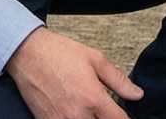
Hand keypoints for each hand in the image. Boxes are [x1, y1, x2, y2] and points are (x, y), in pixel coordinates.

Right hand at [6, 27, 142, 117]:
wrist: (29, 54)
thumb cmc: (60, 53)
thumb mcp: (95, 59)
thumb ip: (118, 80)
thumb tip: (137, 94)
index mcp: (93, 98)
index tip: (125, 115)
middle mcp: (78, 115)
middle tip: (105, 110)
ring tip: (91, 110)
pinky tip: (76, 112)